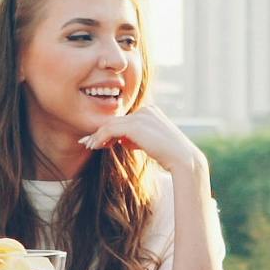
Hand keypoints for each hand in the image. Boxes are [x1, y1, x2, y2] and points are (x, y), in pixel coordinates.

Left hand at [80, 106, 209, 180]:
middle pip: (116, 120)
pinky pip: (111, 129)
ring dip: (97, 136)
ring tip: (88, 146)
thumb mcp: (150, 143)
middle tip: (87, 142)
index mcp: (151, 111)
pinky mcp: (136, 125)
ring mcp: (141, 116)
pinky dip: (100, 137)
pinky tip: (94, 146)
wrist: (183, 160)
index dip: (109, 130)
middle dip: (100, 132)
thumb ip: (136, 138)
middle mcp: (146, 109)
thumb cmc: (168, 156)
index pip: (125, 119)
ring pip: (111, 124)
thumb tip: (120, 139)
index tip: (96, 140)